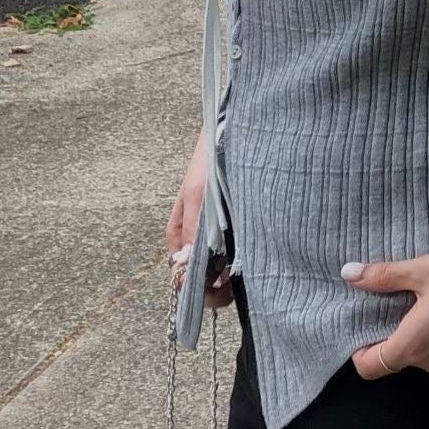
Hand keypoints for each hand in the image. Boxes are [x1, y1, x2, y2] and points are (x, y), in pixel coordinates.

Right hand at [165, 127, 231, 307]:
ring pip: (219, 268)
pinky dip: (239, 264)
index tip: (206, 292)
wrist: (234, 136)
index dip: (191, 285)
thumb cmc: (209, 162)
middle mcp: (197, 236)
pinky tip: (248, 264)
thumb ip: (191, 230)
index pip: (180, 269)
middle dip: (212, 287)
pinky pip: (236, 255)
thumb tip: (184, 265)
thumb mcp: (197, 195)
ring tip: (238, 279)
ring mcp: (218, 234)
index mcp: (180, 231)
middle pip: (200, 273)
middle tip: (226, 291)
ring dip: (226, 278)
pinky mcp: (238, 229)